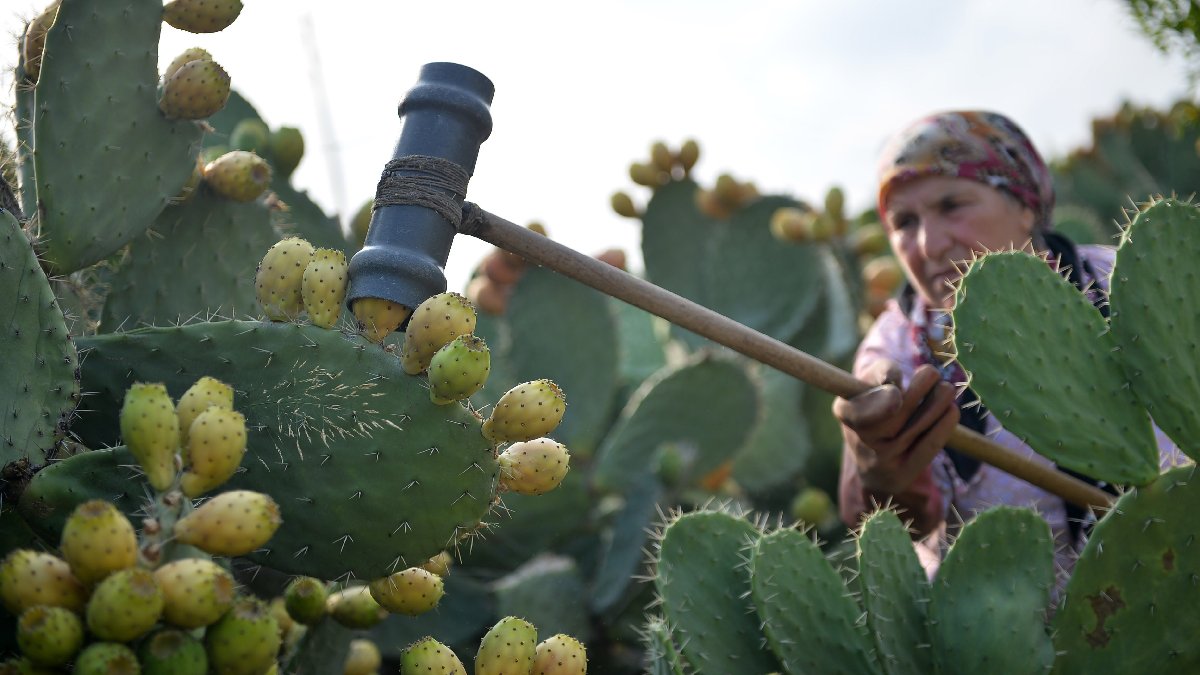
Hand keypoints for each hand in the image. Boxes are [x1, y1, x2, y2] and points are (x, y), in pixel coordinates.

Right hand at [833, 361, 959, 494]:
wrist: (876, 465)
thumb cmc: (875, 409)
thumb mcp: (868, 387)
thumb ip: (879, 372)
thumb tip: (892, 379)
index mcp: (845, 413)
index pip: (856, 409)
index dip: (878, 402)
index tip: (897, 390)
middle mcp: (859, 440)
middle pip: (891, 417)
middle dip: (917, 391)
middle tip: (932, 373)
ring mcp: (881, 460)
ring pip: (912, 429)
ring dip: (936, 404)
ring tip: (946, 389)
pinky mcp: (903, 473)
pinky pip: (926, 447)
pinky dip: (943, 427)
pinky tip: (952, 410)